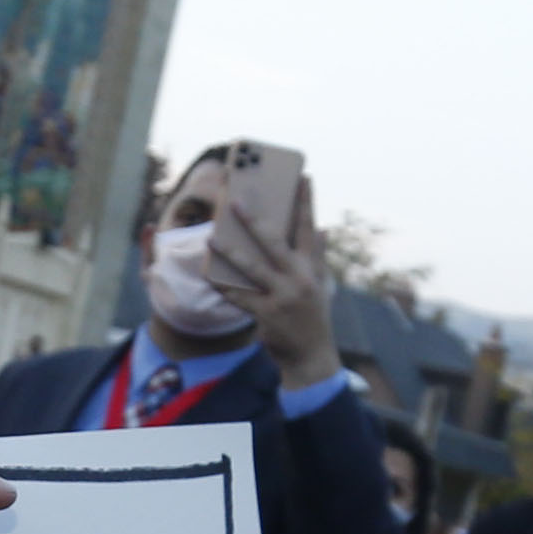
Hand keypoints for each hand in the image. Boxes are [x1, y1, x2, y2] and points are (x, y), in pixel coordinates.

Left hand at [200, 172, 337, 387]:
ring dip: (230, 250)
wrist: (312, 356)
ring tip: (212, 236)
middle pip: (275, 242)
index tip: (303, 178)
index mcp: (313, 268)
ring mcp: (283, 297)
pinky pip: (239, 296)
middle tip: (235, 201)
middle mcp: (300, 279)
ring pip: (252, 267)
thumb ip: (318, 257)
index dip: (306, 203)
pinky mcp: (267, 314)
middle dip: (254, 221)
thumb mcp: (320, 286)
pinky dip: (223, 285)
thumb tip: (323, 229)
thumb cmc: (312, 316)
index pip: (309, 229)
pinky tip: (209, 274)